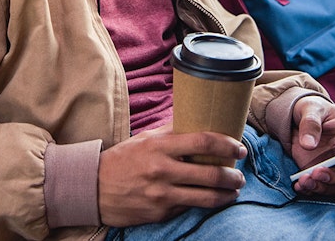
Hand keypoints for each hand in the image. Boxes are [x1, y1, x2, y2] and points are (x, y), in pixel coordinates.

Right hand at [98, 124, 246, 226]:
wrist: (93, 187)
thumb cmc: (122, 159)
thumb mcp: (145, 139)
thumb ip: (171, 132)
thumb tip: (198, 121)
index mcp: (159, 146)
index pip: (202, 141)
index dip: (226, 144)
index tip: (239, 148)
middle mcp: (162, 170)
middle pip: (211, 173)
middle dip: (233, 175)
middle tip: (240, 174)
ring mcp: (162, 194)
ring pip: (206, 197)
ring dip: (227, 194)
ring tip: (234, 190)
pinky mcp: (160, 213)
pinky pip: (189, 208)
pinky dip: (205, 204)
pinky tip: (211, 199)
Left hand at [291, 96, 334, 196]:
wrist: (296, 120)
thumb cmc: (312, 111)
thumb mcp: (311, 109)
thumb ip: (311, 123)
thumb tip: (309, 144)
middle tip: (317, 172)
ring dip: (323, 188)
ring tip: (304, 181)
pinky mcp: (322, 177)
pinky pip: (321, 189)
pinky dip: (310, 190)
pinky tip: (299, 185)